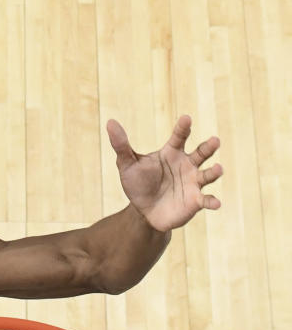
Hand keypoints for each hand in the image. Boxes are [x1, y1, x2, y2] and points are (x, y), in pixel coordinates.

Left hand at [108, 115, 222, 231]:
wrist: (143, 211)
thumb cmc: (137, 183)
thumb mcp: (127, 164)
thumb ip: (121, 145)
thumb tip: (110, 122)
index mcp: (171, 153)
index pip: (179, 137)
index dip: (183, 128)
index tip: (186, 118)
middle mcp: (186, 165)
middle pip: (201, 153)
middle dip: (209, 147)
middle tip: (215, 140)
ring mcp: (193, 183)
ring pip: (208, 175)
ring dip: (214, 172)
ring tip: (219, 168)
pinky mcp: (195, 201)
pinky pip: (206, 200)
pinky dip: (212, 201)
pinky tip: (216, 203)